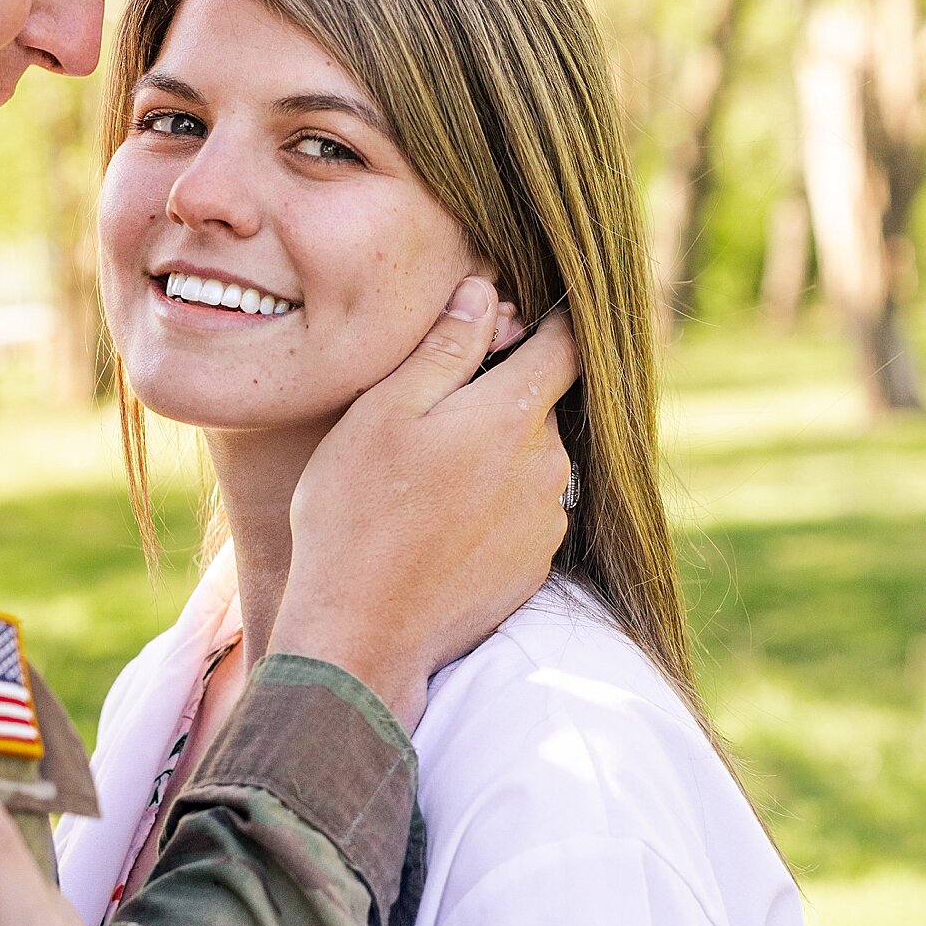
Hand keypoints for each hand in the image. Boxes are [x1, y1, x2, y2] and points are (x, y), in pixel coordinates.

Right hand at [272, 276, 577, 729]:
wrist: (363, 631)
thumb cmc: (357, 514)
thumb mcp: (383, 411)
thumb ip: (444, 347)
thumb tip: (484, 293)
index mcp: (515, 415)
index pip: (567, 343)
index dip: (549, 319)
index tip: (521, 315)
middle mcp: (548, 466)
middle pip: (539, 404)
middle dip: (498, 395)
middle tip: (430, 412)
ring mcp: (546, 522)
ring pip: (530, 461)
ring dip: (493, 455)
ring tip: (425, 480)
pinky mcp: (533, 567)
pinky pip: (522, 514)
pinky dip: (491, 508)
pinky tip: (437, 524)